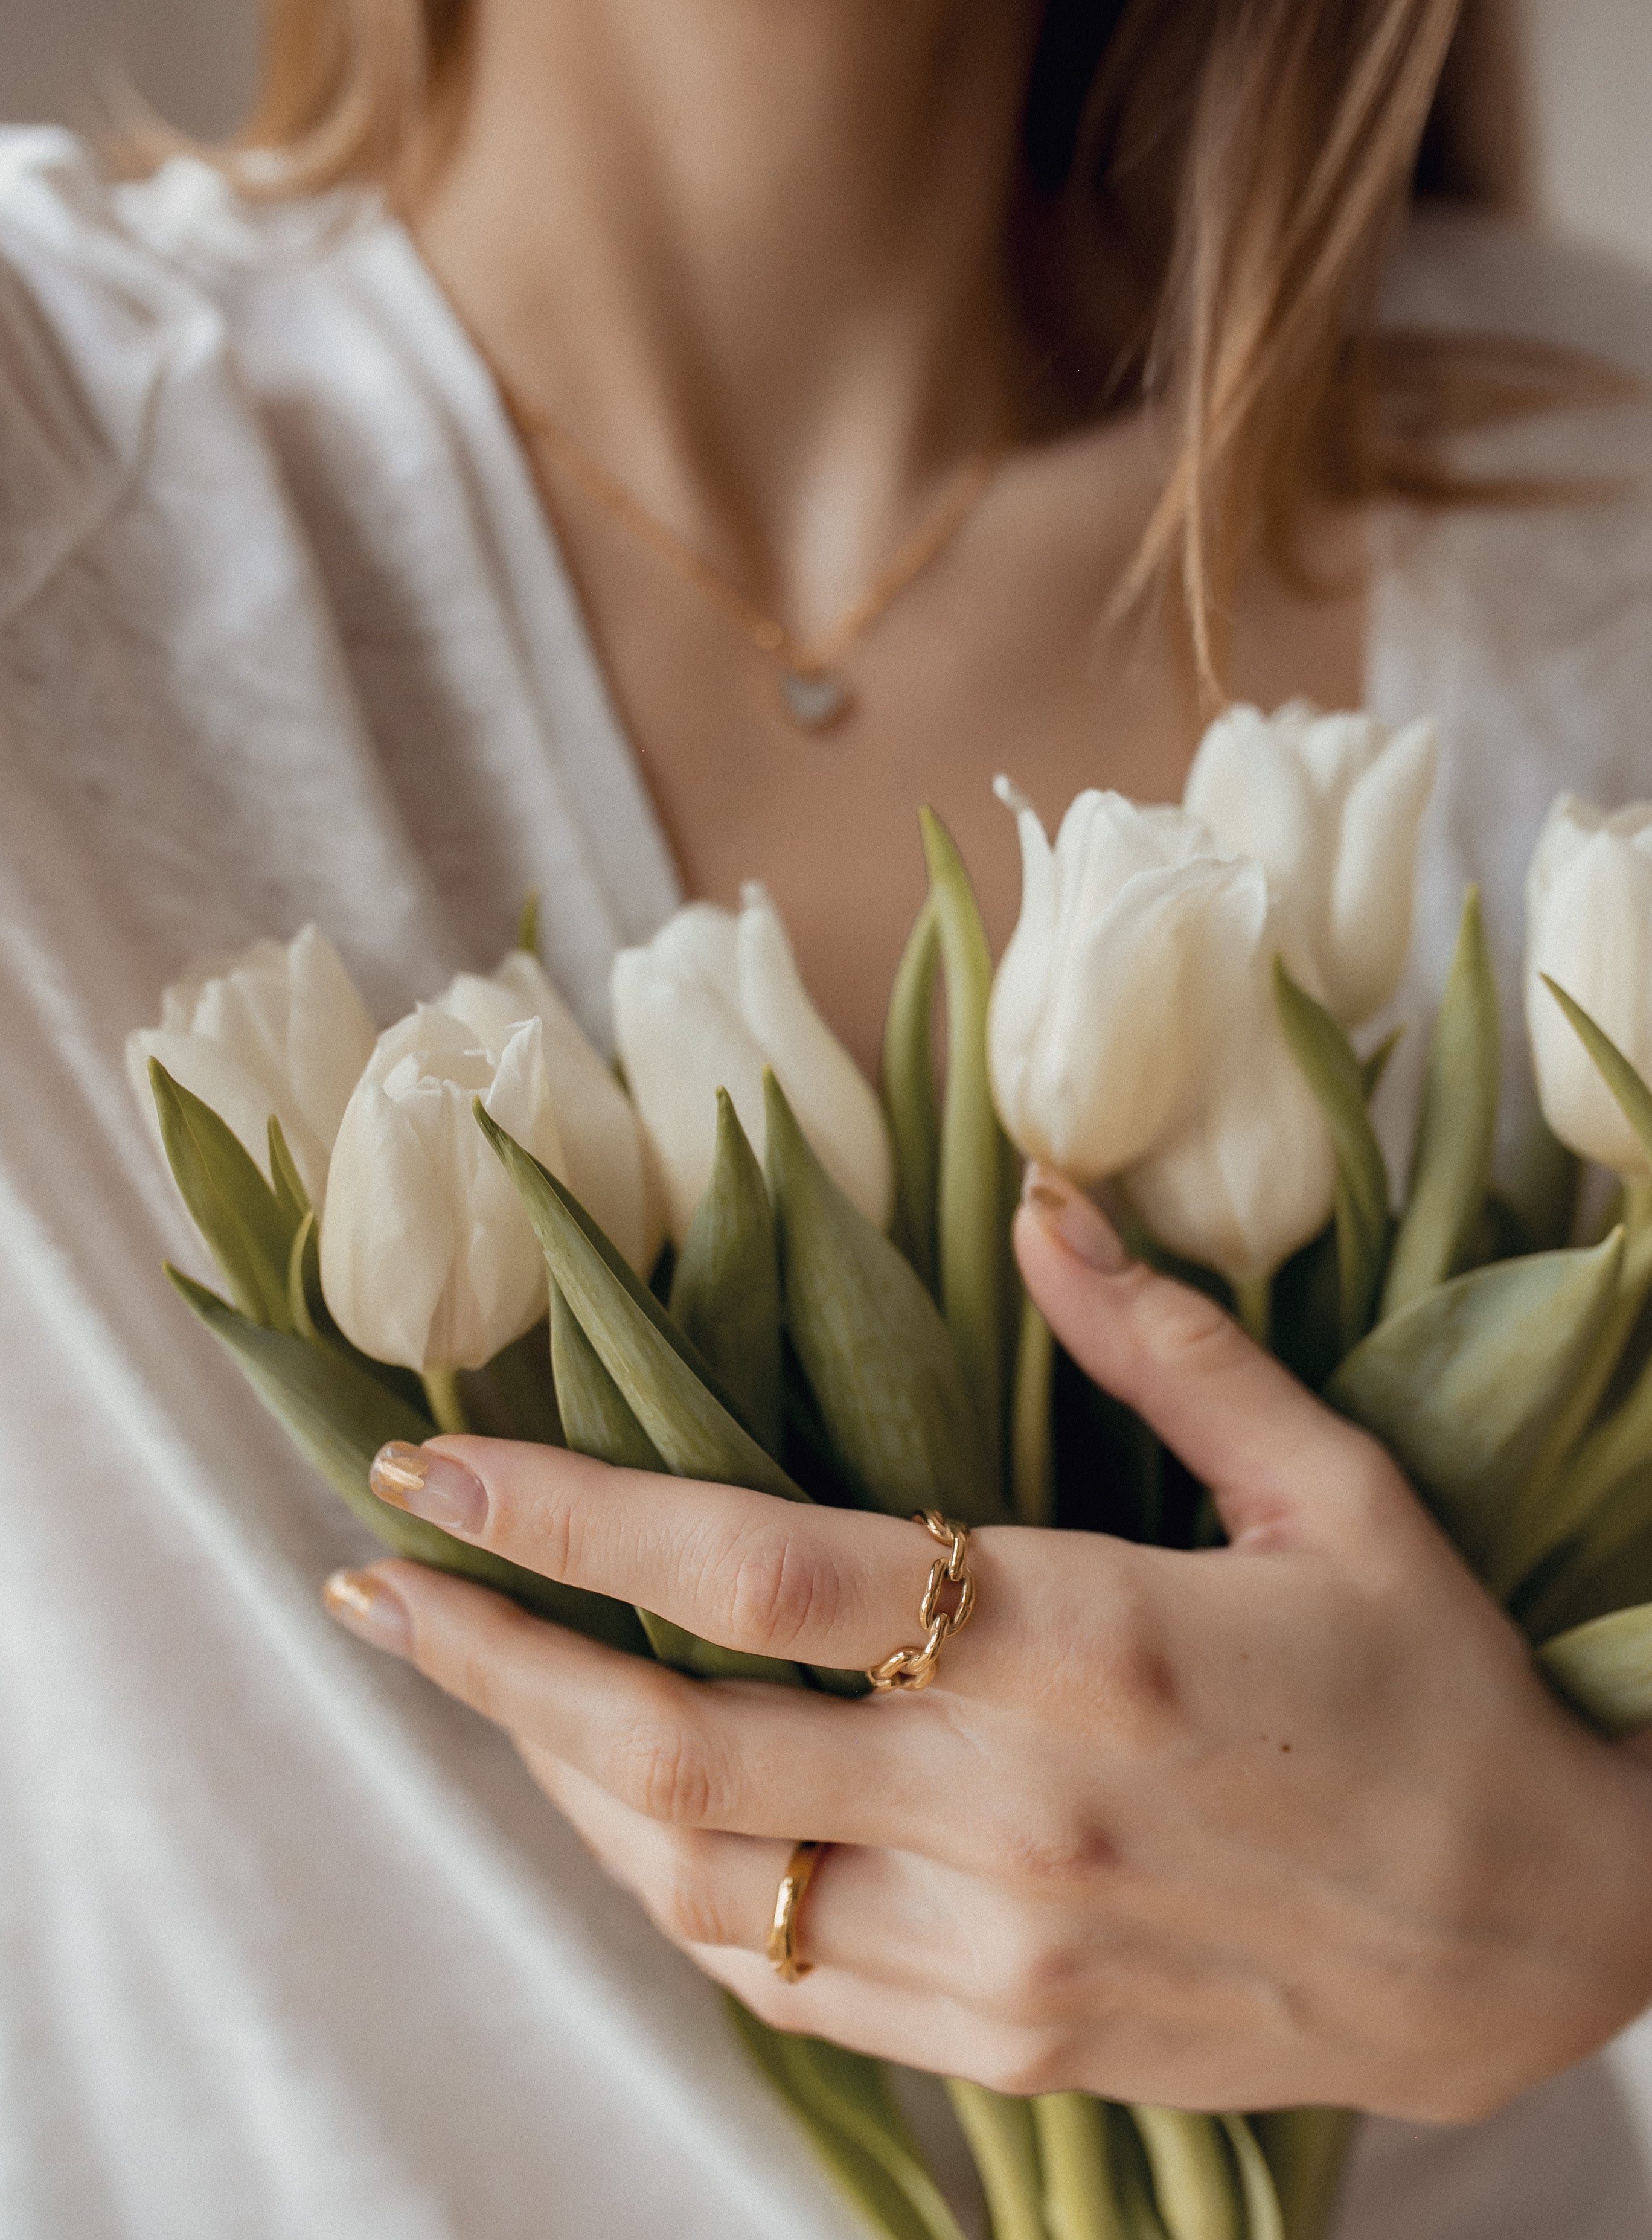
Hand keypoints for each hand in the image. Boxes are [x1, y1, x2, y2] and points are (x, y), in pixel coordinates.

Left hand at [325, 1173, 1651, 2120]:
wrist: (1533, 1939)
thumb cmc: (1435, 1690)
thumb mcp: (1337, 1490)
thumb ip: (1168, 1343)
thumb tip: (1039, 1198)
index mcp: (1085, 1637)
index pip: (755, 1573)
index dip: (570, 1515)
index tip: (428, 1465)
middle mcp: (1015, 1809)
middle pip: (669, 1746)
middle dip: (487, 1656)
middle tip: (369, 1585)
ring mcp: (1000, 1954)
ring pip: (691, 1877)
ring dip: (551, 1771)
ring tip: (470, 1673)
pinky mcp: (1009, 2046)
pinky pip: (775, 1973)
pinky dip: (665, 1886)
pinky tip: (617, 1806)